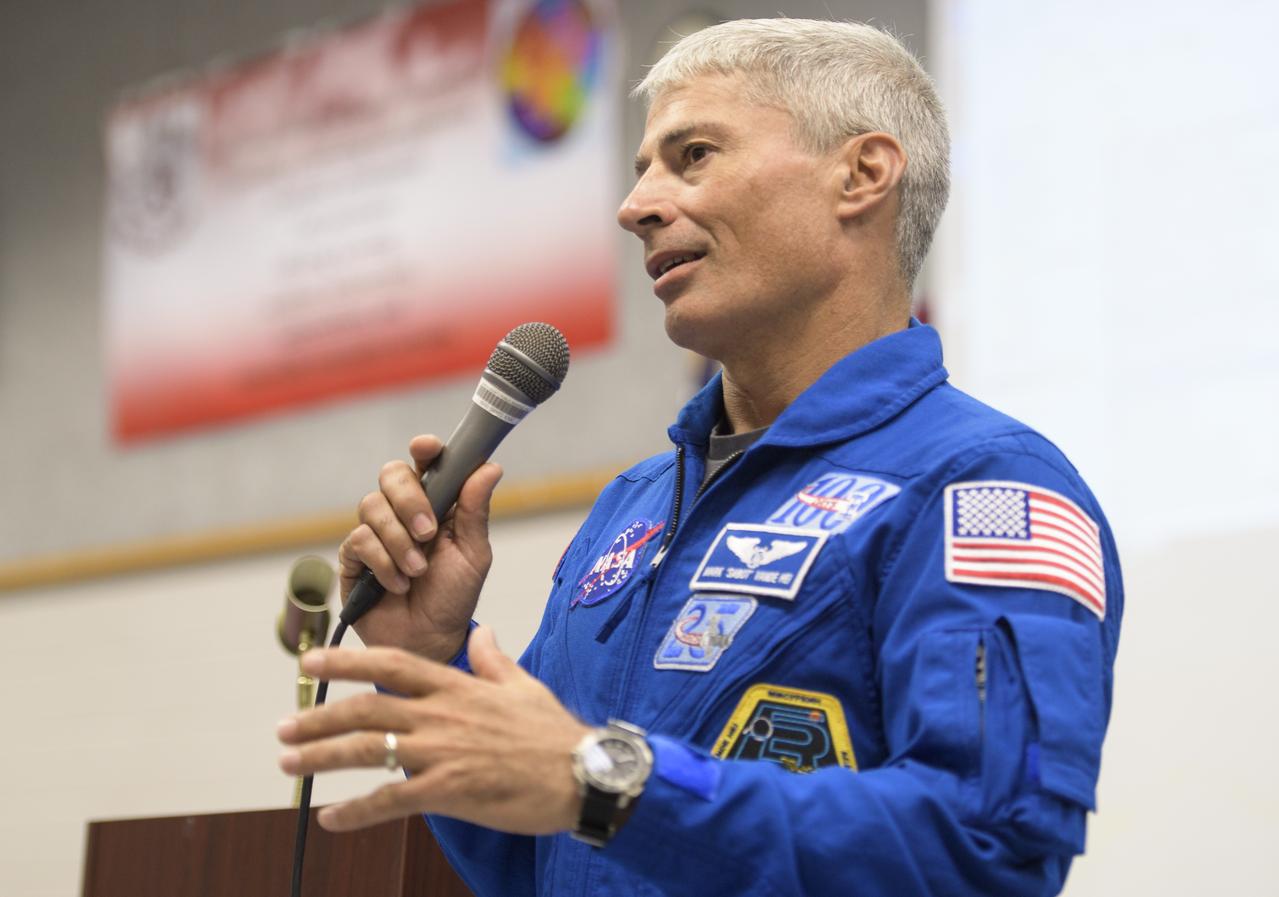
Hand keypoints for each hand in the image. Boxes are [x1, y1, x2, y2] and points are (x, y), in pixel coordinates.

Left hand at [276, 627, 590, 833]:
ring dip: (322, 757)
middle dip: (317, 718)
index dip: (345, 662)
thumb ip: (492, 659)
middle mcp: (442, 714)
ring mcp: (443, 752)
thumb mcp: (522, 684)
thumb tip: (482, 632)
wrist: (582, 773)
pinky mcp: (449, 791)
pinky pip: (391, 801)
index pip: (390, 664)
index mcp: (456, 686)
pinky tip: (330, 818)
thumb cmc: (554, 731)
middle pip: (366, 709)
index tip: (310, 662)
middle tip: (282, 729)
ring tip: (287, 766)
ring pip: (369, 750)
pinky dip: (355, 811)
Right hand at [338, 435, 502, 661]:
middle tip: (429, 531)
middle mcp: (403, 511)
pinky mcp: (353, 557)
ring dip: (399, 540)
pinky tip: (398, 584)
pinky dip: (383, 563)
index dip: (424, 449)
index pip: (426, 463)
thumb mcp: (473, 553)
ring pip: (372, 506)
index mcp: (436, 503)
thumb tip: (490, 467)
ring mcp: (376, 532)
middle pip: (391, 474)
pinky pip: (358, 540)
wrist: (429, 640)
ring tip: (418, 571)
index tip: (427, 448)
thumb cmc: (454, 596)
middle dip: (410, 499)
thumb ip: (475, 510)